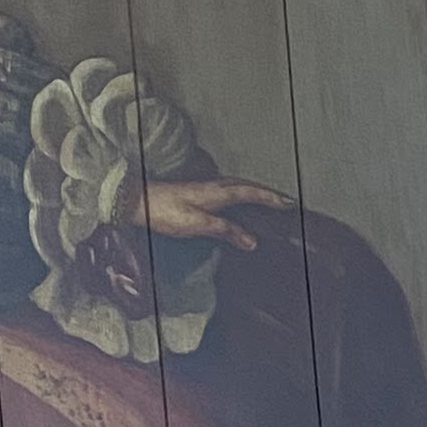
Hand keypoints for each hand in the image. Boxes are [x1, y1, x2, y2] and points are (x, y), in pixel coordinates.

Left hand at [140, 173, 278, 252]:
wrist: (138, 201)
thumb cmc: (165, 212)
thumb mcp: (199, 224)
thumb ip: (226, 230)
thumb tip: (251, 240)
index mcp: (218, 193)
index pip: (251, 193)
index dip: (271, 198)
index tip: (288, 203)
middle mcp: (214, 186)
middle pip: (247, 186)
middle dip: (267, 192)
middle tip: (283, 201)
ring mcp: (205, 188)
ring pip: (237, 186)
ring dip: (254, 191)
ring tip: (266, 199)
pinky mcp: (196, 192)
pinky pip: (227, 189)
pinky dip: (240, 192)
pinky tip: (235, 199)